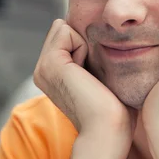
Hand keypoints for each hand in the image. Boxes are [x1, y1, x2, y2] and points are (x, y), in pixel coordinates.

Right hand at [34, 20, 135, 148]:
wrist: (108, 131)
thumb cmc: (115, 110)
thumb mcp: (101, 76)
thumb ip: (92, 56)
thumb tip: (101, 34)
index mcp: (53, 74)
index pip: (68, 34)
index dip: (88, 46)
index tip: (96, 78)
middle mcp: (42, 71)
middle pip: (64, 28)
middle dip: (85, 43)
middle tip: (94, 78)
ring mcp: (43, 68)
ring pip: (65, 27)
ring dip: (85, 46)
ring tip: (91, 77)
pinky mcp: (50, 63)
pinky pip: (66, 30)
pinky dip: (83, 46)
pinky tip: (87, 75)